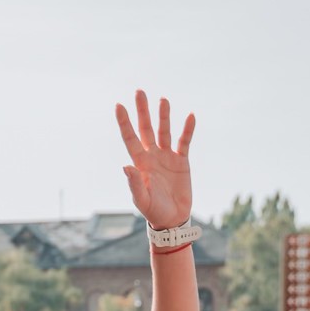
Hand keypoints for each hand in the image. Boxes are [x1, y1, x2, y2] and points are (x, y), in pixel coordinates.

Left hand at [115, 90, 195, 228]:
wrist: (172, 219)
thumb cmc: (153, 210)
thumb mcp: (141, 198)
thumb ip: (134, 182)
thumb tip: (126, 166)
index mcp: (139, 163)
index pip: (130, 138)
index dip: (124, 123)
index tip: (119, 105)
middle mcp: (151, 156)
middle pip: (146, 128)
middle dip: (142, 111)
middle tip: (139, 91)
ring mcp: (167, 157)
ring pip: (164, 131)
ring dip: (164, 116)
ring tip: (163, 99)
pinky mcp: (182, 161)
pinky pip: (184, 142)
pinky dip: (187, 130)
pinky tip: (190, 116)